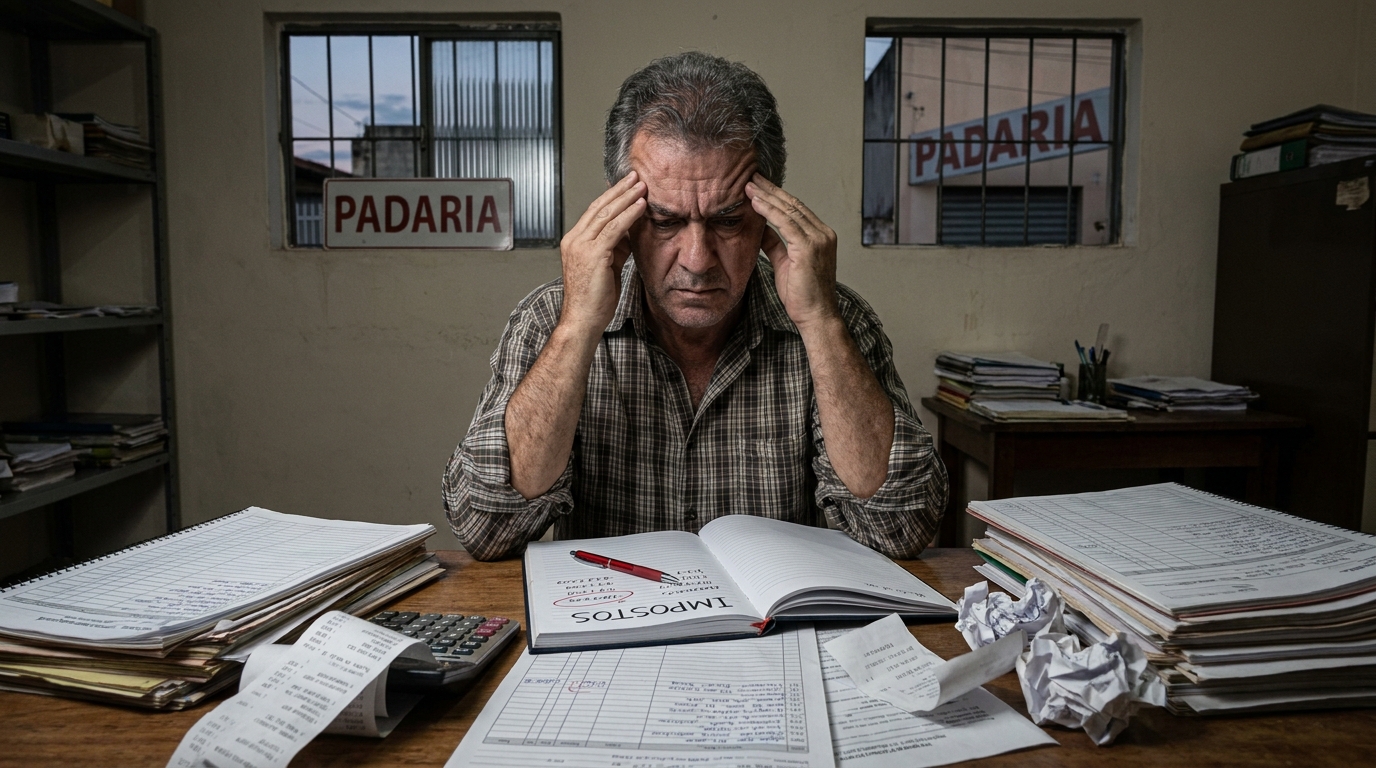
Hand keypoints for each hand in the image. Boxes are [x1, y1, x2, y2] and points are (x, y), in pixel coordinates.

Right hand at [558, 172, 646, 332]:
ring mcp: (581, 246)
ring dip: (627, 198)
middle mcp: (574, 240)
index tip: (626, 185)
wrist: (583, 321)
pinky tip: (641, 206)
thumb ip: (616, 247)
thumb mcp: (606, 267)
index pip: (593, 212)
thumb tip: (631, 232)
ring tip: (642, 186)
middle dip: (619, 190)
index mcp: (574, 242)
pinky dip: (629, 215)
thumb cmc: (594, 300)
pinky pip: (615, 229)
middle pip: (598, 207)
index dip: (611, 196)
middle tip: (635, 176)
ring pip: (606, 214)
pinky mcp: (593, 255)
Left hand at [746, 174, 838, 329]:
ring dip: (766, 196)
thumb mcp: (784, 263)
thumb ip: (775, 244)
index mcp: (821, 236)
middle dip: (770, 190)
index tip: (759, 186)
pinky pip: (785, 222)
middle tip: (751, 177)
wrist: (815, 316)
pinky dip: (769, 210)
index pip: (796, 209)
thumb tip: (761, 230)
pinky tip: (755, 202)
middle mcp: (823, 233)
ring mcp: (819, 239)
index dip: (777, 196)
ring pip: (789, 210)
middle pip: (793, 204)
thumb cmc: (802, 295)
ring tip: (748, 185)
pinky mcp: (809, 247)